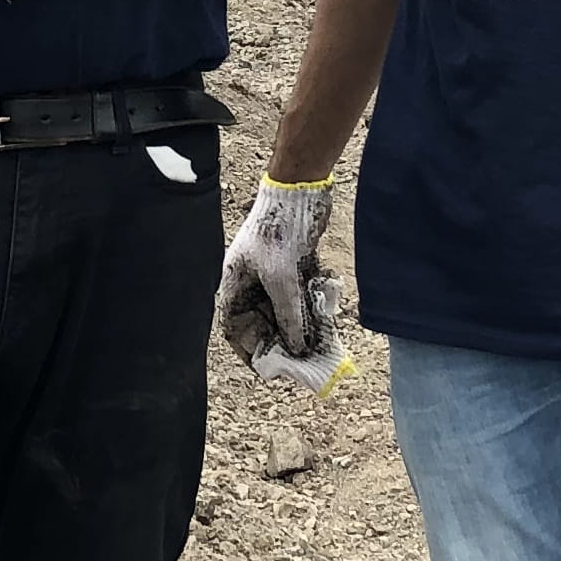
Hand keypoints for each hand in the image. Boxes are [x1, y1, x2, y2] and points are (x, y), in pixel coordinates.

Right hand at [217, 175, 345, 388]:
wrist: (300, 191)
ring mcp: (273, 274)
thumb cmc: (279, 231)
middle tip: (303, 361)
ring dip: (302, 326)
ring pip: (285, 310)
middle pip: (262, 321)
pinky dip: (312, 306)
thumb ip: (289, 316)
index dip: (249, 349)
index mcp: (235, 283)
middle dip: (282, 341)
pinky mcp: (293, 266)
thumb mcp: (283, 280)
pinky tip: (326, 316)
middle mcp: (251, 281)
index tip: (270, 369)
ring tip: (321, 344)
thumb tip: (298, 347)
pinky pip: (301, 296)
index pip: (234, 326)